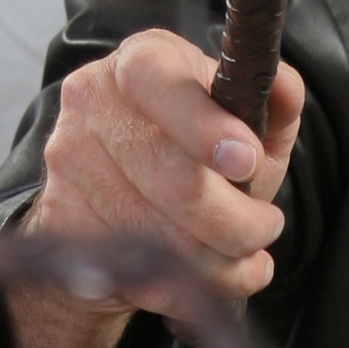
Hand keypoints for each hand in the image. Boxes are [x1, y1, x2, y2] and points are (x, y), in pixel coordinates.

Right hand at [5, 28, 305, 347]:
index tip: (247, 160)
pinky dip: (193, 287)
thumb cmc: (189, 146)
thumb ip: (272, 101)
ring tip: (248, 256)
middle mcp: (94, 101)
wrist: (111, 192)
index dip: (205, 127)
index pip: (159, 82)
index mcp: (142, 60)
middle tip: (267, 226)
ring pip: (163, 238)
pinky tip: (213, 276)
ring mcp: (72, 162)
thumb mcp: (237, 115)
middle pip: (173, 180)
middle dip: (238, 221)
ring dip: (222, 262)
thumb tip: (286, 89)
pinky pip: (141, 272)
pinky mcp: (62, 218)